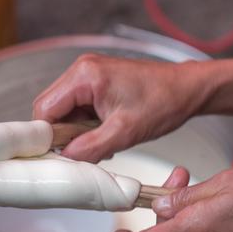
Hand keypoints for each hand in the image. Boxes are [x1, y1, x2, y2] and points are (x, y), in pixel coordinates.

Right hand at [33, 54, 232, 161]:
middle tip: (84, 153)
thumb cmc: (164, 102)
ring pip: (65, 112)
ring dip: (77, 133)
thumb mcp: (125, 132)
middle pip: (50, 110)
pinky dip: (88, 126)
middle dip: (64, 136)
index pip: (44, 110)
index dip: (47, 138)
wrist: (188, 89)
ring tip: (104, 143)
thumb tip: (64, 160)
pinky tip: (107, 135)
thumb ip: (90, 147)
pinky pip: (80, 109)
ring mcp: (89, 75)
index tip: (56, 158)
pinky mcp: (98, 83)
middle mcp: (81, 70)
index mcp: (84, 76)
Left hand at [114, 163, 232, 231]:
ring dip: (191, 208)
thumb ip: (186, 198)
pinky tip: (225, 200)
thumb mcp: (223, 183)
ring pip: (190, 231)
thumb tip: (161, 206)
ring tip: (212, 183)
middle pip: (170, 230)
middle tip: (183, 175)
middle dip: (170, 202)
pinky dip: (207, 219)